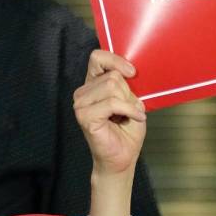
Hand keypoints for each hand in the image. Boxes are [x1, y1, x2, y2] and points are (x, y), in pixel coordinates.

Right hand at [73, 50, 146, 177]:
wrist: (123, 157)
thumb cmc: (127, 131)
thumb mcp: (132, 100)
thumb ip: (127, 84)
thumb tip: (130, 71)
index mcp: (93, 84)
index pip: (97, 58)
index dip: (115, 60)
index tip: (132, 72)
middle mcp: (84, 92)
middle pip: (112, 76)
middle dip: (129, 93)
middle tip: (130, 109)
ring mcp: (81, 104)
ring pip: (113, 86)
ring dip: (129, 103)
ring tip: (129, 116)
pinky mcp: (85, 116)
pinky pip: (113, 102)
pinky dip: (129, 110)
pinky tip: (134, 118)